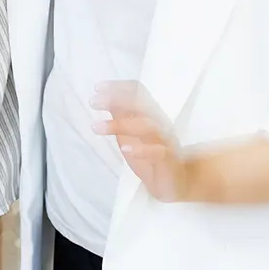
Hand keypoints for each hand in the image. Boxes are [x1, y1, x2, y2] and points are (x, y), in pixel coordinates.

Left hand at [93, 80, 191, 202]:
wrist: (175, 182)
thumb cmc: (150, 154)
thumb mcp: (130, 133)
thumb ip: (120, 116)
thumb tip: (101, 98)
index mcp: (151, 114)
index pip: (138, 92)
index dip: (118, 87)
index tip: (96, 87)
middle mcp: (160, 123)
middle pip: (142, 104)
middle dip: (116, 99)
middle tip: (92, 102)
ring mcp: (166, 141)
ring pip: (147, 127)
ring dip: (120, 125)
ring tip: (95, 127)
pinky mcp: (170, 161)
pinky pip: (159, 152)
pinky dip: (142, 150)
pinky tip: (124, 149)